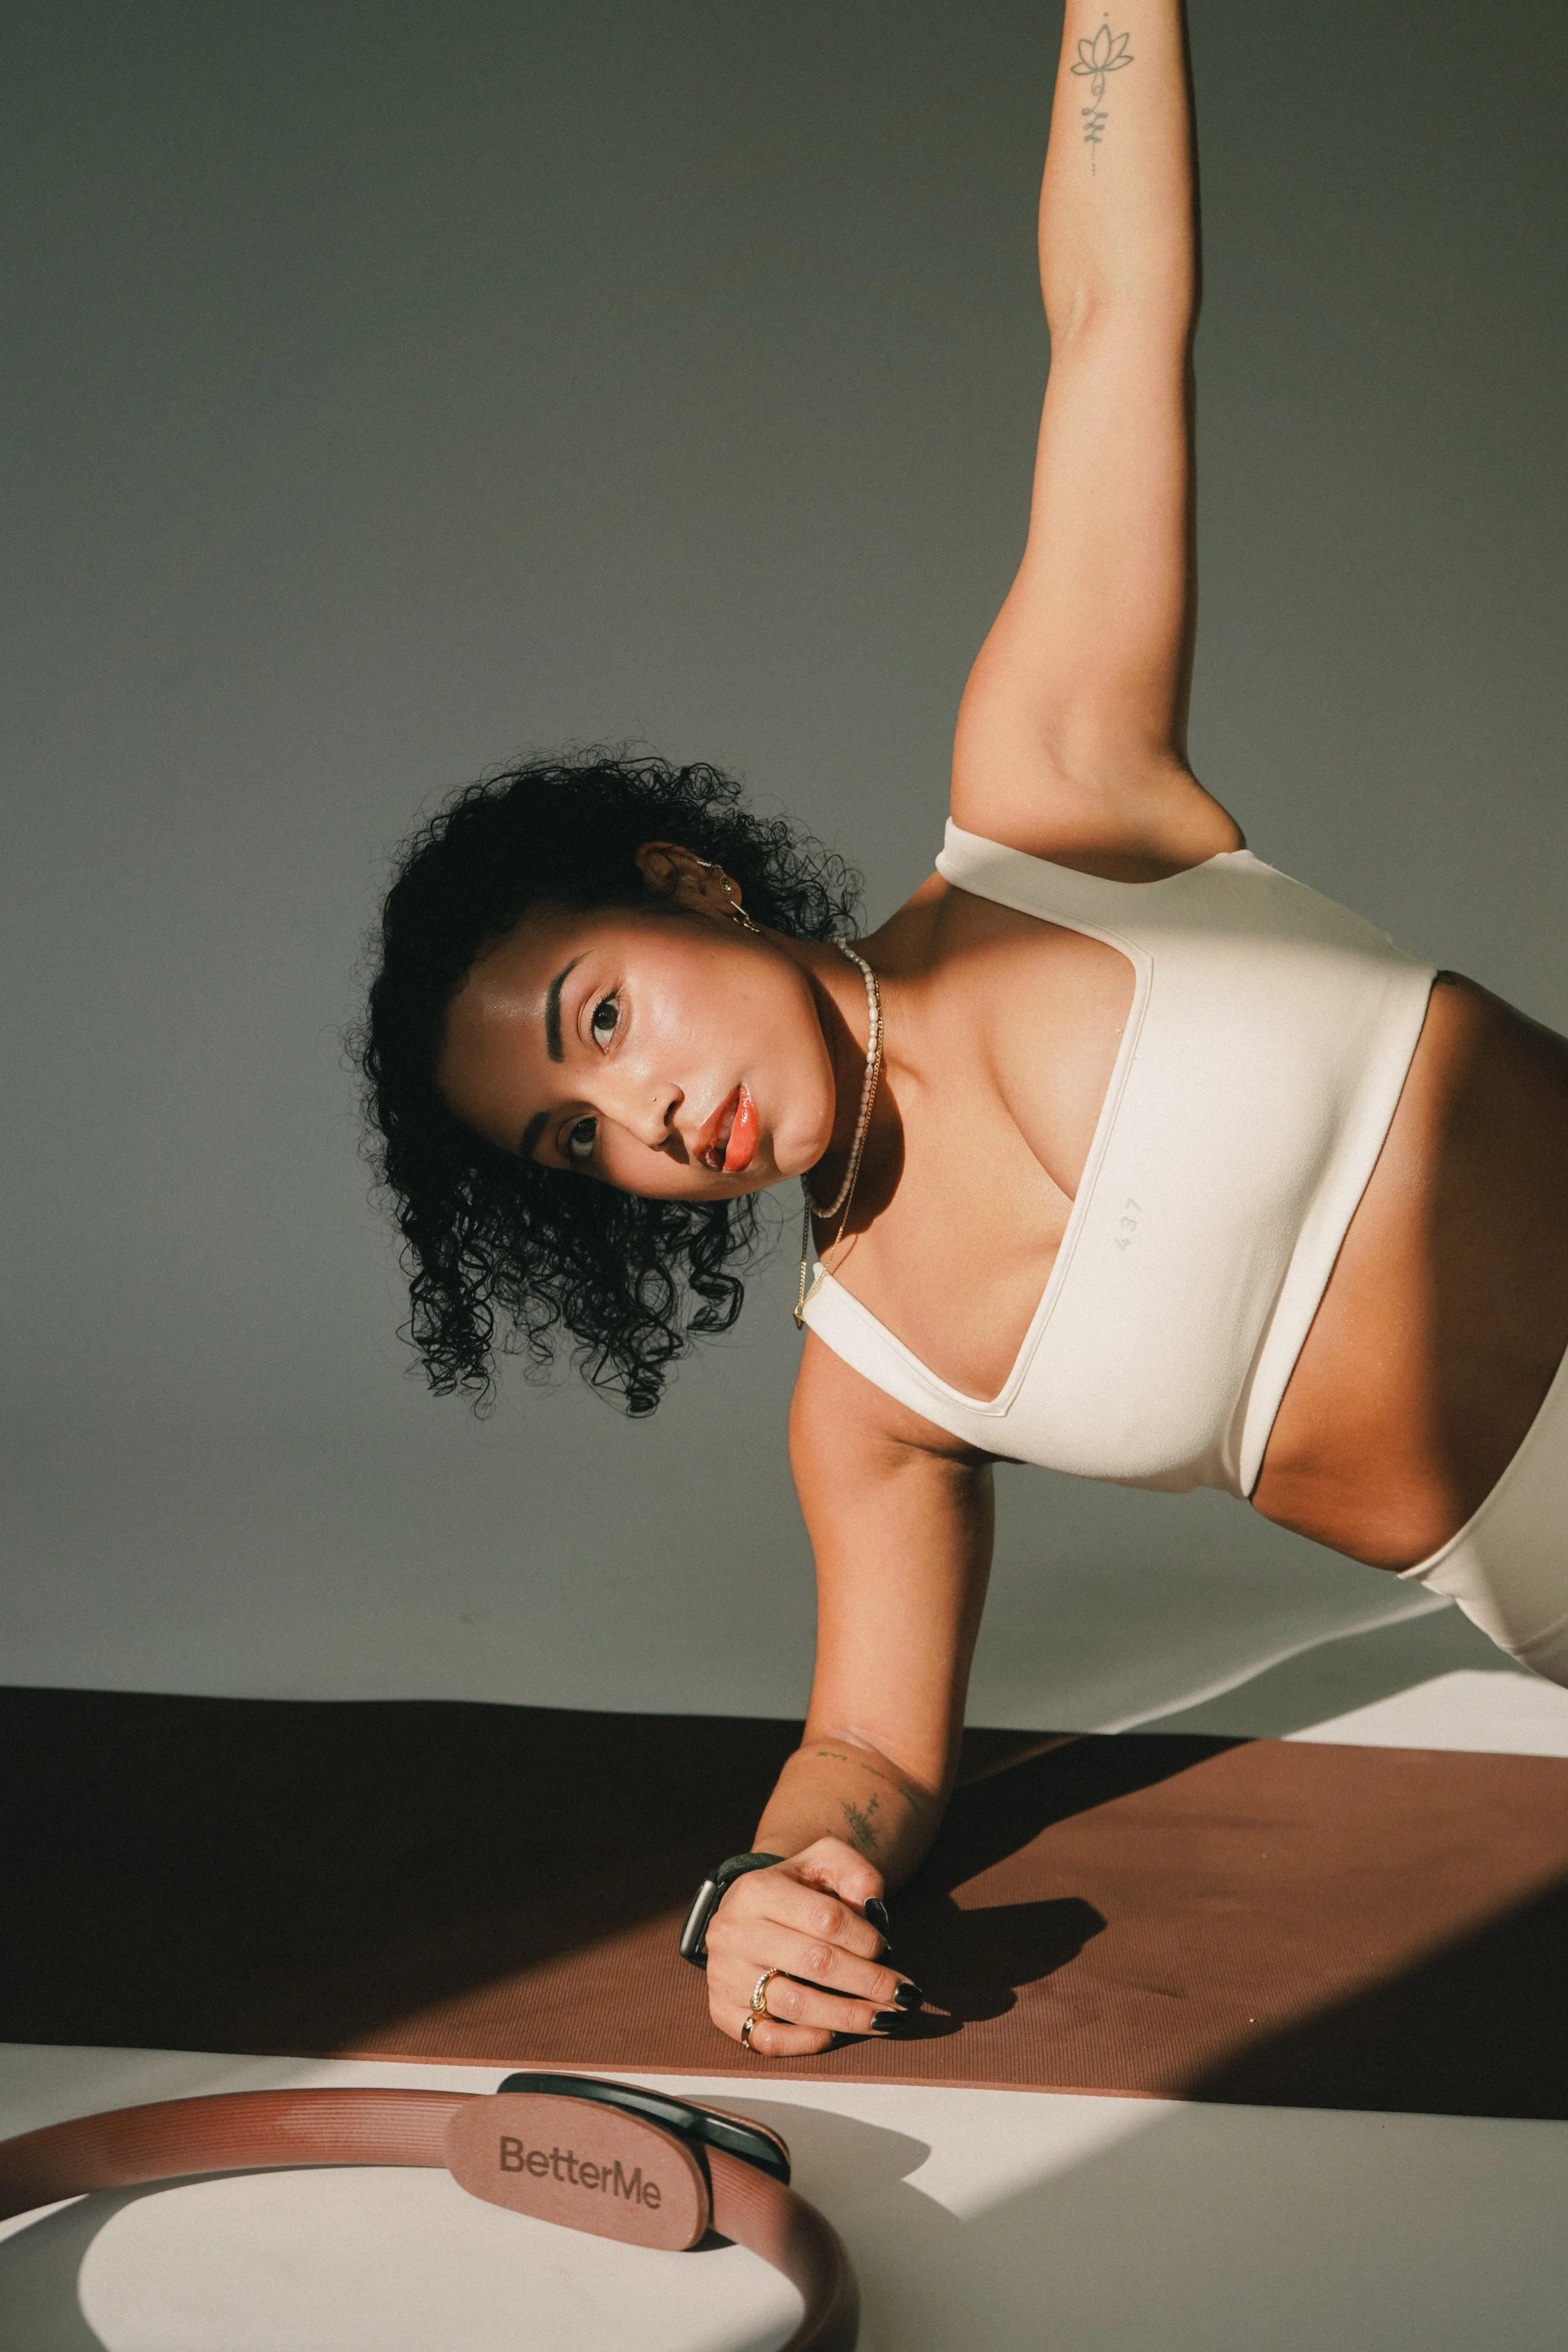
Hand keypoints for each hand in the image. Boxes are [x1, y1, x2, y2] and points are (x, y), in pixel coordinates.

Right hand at [704, 1835, 922, 2054]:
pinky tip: (839, 2035)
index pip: (825, 1919)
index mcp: (758, 1889)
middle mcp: (734, 1932)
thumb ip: (855, 1873)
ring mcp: (725, 1975)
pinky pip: (768, 2039)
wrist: (746, 1911)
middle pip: (815, 1964)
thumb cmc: (795, 1889)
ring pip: (796, 2005)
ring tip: (887, 2019)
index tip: (889, 1950)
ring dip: (849, 2017)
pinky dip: (807, 2042)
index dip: (865, 1939)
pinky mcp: (723, 2011)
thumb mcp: (823, 1862)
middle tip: (904, 1995)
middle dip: (869, 1982)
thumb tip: (874, 1909)